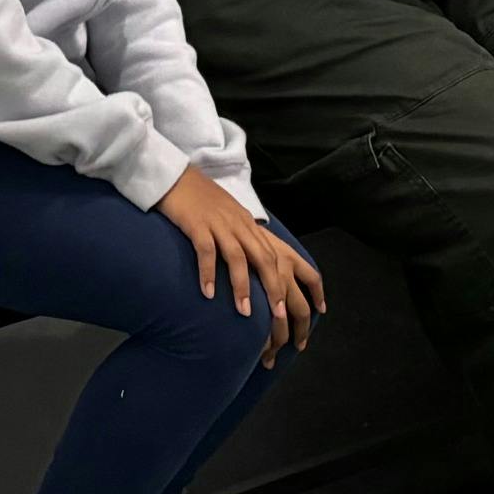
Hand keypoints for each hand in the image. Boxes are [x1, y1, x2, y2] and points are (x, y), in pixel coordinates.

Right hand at [154, 168, 322, 361]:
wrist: (175, 177)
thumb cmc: (201, 202)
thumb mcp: (230, 219)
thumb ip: (244, 241)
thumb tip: (256, 273)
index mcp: (250, 227)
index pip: (284, 256)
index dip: (304, 281)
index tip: (317, 308)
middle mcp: (240, 225)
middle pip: (265, 259)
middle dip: (274, 289)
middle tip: (279, 316)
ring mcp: (219, 224)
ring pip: (238, 257)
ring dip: (242, 285)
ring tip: (245, 313)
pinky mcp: (196, 223)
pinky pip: (206, 250)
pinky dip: (208, 272)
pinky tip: (208, 293)